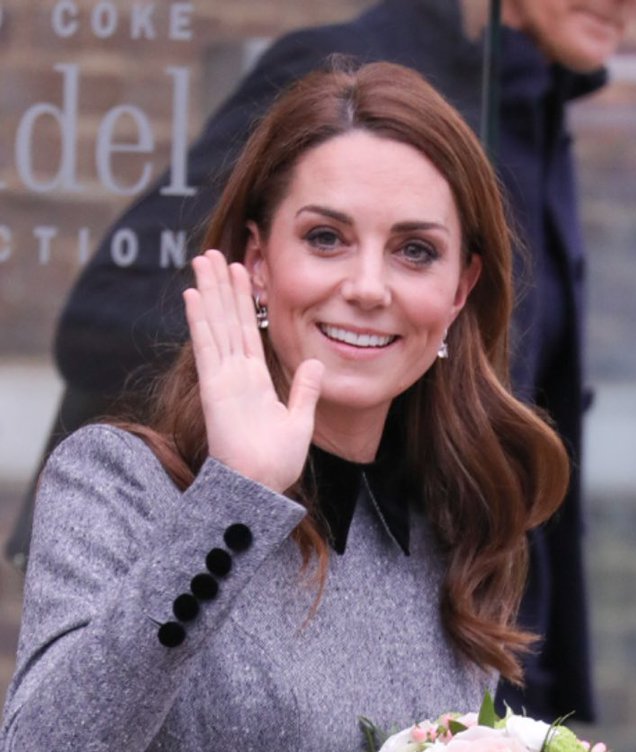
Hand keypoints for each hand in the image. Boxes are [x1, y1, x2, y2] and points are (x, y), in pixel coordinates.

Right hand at [183, 249, 323, 492]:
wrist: (260, 487)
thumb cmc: (275, 464)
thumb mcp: (300, 421)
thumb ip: (305, 391)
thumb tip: (314, 363)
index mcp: (255, 381)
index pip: (248, 331)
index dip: (245, 301)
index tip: (241, 272)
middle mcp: (236, 374)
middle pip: (227, 320)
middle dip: (221, 286)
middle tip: (213, 253)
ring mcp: (223, 379)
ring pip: (216, 325)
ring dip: (209, 292)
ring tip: (202, 260)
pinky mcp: (214, 388)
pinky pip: (207, 348)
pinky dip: (200, 321)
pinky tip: (194, 295)